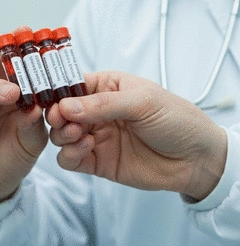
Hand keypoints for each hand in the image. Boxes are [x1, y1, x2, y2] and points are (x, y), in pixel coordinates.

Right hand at [0, 50, 47, 205]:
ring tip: (26, 71)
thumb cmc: (12, 159)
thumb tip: (39, 105)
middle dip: (19, 50)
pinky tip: (9, 94)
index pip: (29, 71)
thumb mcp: (31, 142)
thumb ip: (35, 124)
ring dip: (6, 67)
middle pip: (7, 64)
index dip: (39, 57)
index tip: (54, 44)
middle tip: (30, 35)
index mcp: (20, 97)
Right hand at [47, 71, 226, 200]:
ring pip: (60, 134)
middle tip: (64, 121)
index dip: (56, 91)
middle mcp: (96, 111)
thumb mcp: (142, 101)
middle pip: (60, 111)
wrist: (196, 159)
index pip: (71, 84)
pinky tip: (86, 148)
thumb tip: (65, 107)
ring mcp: (95, 136)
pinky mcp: (96, 160)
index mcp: (106, 87)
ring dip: (63, 134)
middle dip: (57, 116)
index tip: (49, 99)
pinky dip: (69, 154)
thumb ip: (102, 104)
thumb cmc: (176, 120)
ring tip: (81, 134)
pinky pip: (69, 158)